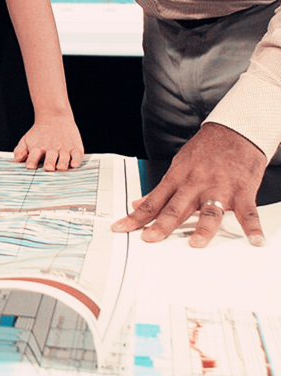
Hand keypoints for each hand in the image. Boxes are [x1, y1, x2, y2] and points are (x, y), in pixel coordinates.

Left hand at [13, 115, 83, 170]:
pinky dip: (76, 161)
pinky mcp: (75, 148)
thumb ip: (20, 151)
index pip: (33, 157)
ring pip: (64, 159)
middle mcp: (51, 149)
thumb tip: (16, 161)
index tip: (30, 167)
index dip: (31, 162)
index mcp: (38, 148)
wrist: (54, 116)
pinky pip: (77, 156)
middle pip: (50, 160)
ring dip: (62, 164)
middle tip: (48, 168)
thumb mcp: (26, 140)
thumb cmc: (39, 133)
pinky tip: (74, 164)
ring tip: (60, 167)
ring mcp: (64, 149)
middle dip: (49, 165)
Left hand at [112, 122, 267, 247]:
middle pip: (175, 208)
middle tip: (149, 239)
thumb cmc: (205, 151)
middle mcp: (195, 185)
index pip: (152, 201)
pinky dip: (252, 227)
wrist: (234, 132)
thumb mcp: (178, 167)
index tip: (120, 228)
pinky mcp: (242, 190)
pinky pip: (248, 212)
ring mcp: (219, 188)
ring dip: (203, 228)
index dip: (135, 216)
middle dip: (161, 224)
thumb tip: (138, 204)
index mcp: (177, 179)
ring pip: (209, 211)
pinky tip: (255, 241)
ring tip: (195, 244)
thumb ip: (161, 190)